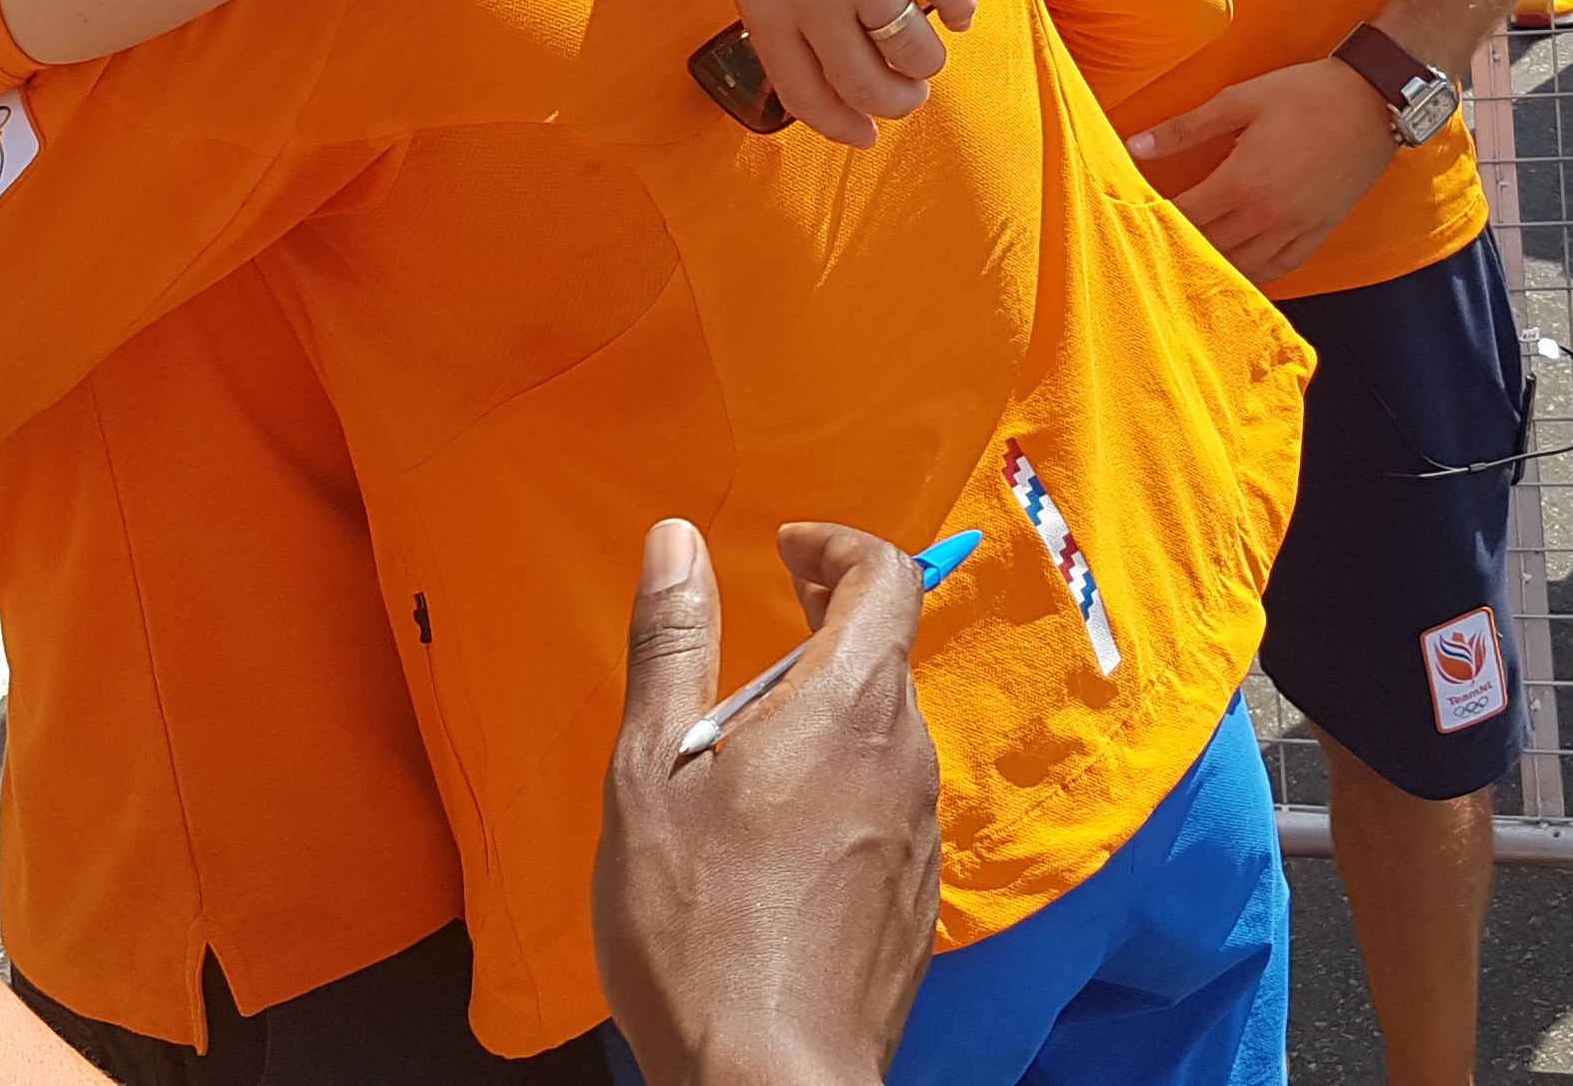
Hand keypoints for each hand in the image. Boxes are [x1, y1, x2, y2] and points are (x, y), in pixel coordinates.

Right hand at [597, 519, 937, 1085]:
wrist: (769, 1079)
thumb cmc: (698, 930)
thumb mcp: (652, 773)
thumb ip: (672, 647)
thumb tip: (676, 541)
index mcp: (848, 708)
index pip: (889, 576)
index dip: (839, 546)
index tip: (786, 551)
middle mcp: (905, 758)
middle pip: (884, 655)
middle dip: (822, 629)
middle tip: (752, 648)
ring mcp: (920, 832)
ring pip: (883, 736)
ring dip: (826, 717)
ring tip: (743, 760)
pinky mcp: (915, 896)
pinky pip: (885, 805)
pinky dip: (839, 786)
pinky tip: (774, 840)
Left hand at [716, 0, 976, 146]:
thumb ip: (785, 9)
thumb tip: (829, 66)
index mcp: (763, 3)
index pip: (806, 95)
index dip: (843, 125)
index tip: (867, 134)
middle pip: (866, 84)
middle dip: (898, 102)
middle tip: (912, 96)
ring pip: (914, 48)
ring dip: (930, 61)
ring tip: (932, 51)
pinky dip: (962, 9)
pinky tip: (958, 7)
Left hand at [1130, 57, 1399, 283]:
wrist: (1373, 102)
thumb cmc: (1306, 95)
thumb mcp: (1239, 101)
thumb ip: (1184, 129)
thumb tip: (1134, 147)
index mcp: (1240, 183)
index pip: (1182, 217)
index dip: (1154, 222)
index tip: (1133, 221)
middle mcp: (1265, 216)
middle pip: (1206, 247)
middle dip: (1177, 247)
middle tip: (1151, 248)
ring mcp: (1294, 229)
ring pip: (1240, 266)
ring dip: (1211, 265)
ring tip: (1186, 263)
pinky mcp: (1318, 233)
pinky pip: (1278, 268)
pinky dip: (1252, 274)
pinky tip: (1236, 268)